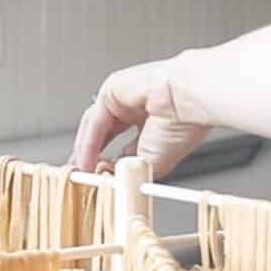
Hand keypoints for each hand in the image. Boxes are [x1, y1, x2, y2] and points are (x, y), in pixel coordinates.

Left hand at [70, 61, 212, 177]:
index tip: (102, 179)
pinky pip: (95, 120)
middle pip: (106, 134)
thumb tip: (113, 180)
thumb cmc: (184, 124)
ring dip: (87, 151)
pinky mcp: (112, 90)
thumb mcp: (153, 162)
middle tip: (84, 175)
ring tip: (82, 171)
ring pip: (96, 126)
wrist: (188, 100)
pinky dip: (88, 142)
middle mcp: (139, 109)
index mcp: (156, 122)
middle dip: (93, 156)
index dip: (112, 163)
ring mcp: (125, 98)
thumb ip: (130, 171)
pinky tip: (85, 159)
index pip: (125, 145)